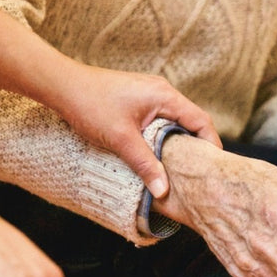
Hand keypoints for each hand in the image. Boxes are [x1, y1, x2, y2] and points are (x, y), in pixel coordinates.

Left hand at [46, 65, 221, 198]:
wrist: (62, 85)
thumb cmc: (90, 105)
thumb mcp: (121, 139)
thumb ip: (145, 164)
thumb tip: (163, 191)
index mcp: (165, 96)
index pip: (201, 121)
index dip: (211, 144)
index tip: (213, 167)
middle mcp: (162, 91)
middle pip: (192, 121)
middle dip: (197, 146)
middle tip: (199, 171)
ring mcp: (151, 94)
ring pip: (176, 121)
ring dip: (180, 142)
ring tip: (181, 166)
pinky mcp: (139, 99)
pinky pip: (162, 119)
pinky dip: (166, 136)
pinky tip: (159, 153)